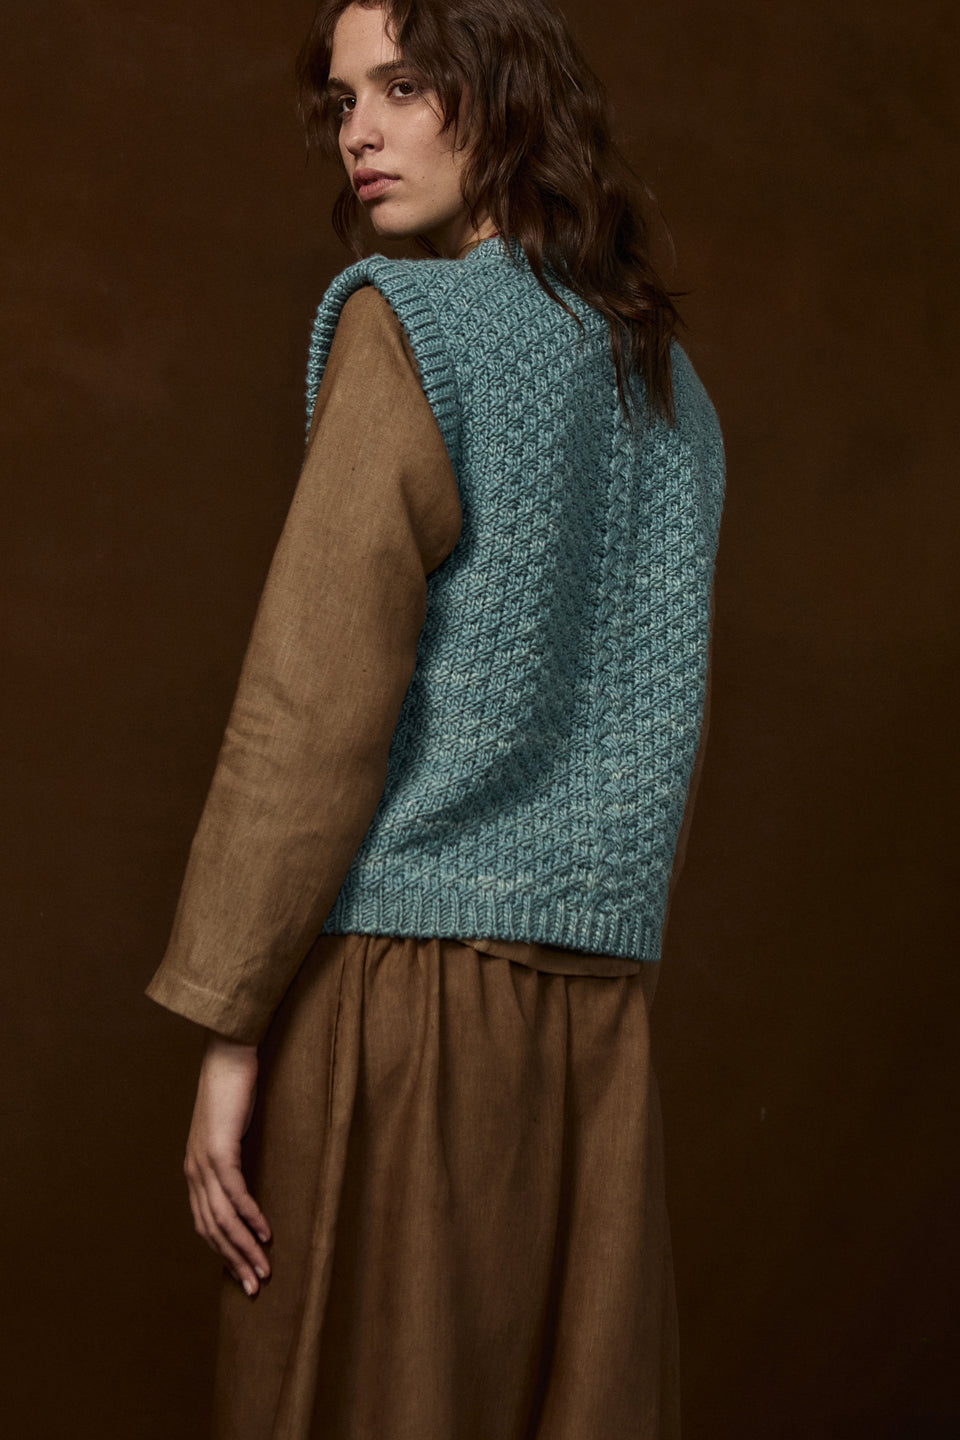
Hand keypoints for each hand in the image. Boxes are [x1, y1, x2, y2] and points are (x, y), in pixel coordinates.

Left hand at [184, 1032, 271, 1296]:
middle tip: (255, 1287)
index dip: (223, 1253)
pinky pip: (235, 1194)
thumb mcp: (232, 1130)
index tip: (243, 1274)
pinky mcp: (220, 1150)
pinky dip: (250, 1217)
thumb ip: (235, 1155)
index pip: (206, 1225)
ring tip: (263, 1271)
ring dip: (243, 1248)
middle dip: (234, 1262)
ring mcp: (204, 1162)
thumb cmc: (234, 1090)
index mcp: (195, 1170)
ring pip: (222, 1219)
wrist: (227, 1055)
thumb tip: (252, 1179)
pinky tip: (265, 1233)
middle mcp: (194, 1172)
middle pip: (211, 1230)